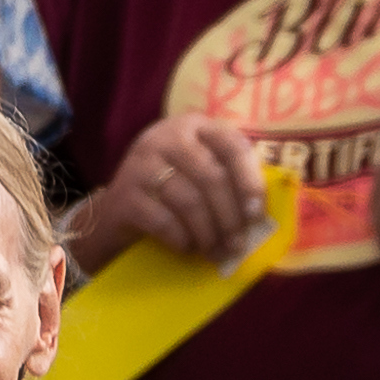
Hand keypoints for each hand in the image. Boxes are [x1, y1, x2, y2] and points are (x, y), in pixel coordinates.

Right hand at [72, 110, 275, 273]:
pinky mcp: (124, 193)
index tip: (256, 214)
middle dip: (230, 218)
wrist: (116, 214)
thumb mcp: (201, 177)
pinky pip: (164, 221)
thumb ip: (230, 182)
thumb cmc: (171, 196)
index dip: (250, 181)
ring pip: (189, 201)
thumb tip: (262, 215)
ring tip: (214, 252)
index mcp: (194, 127)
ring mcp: (141, 162)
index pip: (233, 146)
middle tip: (237, 246)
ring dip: (208, 234)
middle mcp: (166, 136)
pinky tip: (186, 248)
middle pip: (212, 177)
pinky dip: (181, 240)